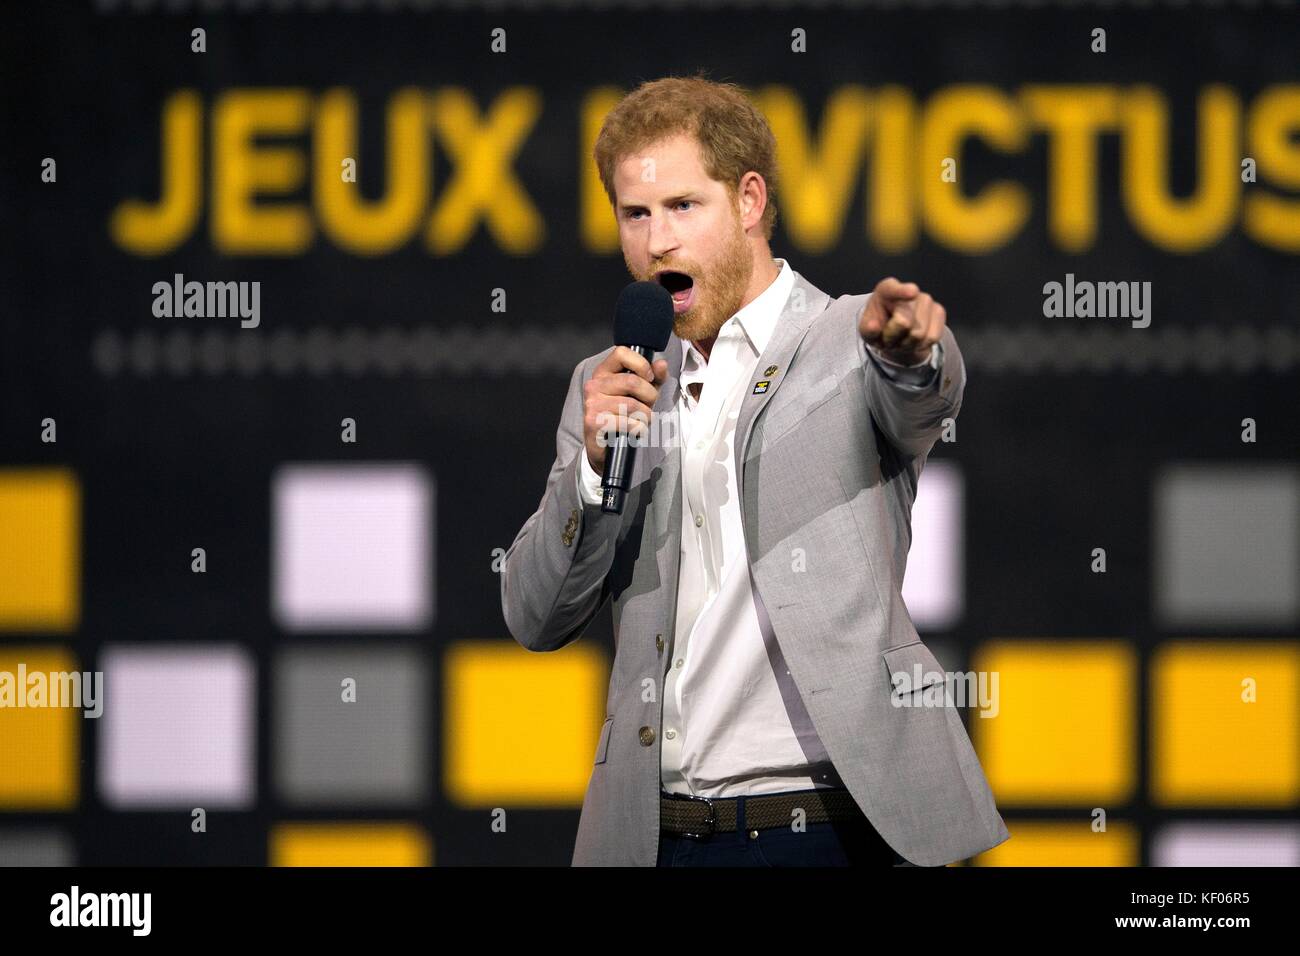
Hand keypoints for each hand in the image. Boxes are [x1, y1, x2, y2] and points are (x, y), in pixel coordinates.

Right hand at [582, 347, 669, 472]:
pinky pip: (628, 422)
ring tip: (641, 421)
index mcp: (603, 372)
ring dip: (645, 416)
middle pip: (632, 381)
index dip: (641, 364)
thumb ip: (653, 378)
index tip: (649, 378)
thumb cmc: (623, 416)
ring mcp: (592, 404)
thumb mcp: (642, 394)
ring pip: (632, 405)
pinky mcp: (594, 422)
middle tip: (648, 406)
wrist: (605, 447)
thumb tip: (661, 364)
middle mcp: (594, 385)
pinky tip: (634, 431)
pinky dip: (638, 429)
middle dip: (650, 396)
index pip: (621, 352)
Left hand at [859, 276, 945, 365]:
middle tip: (889, 337)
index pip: (892, 289)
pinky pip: (932, 337)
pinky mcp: (939, 311)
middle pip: (904, 323)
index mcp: (885, 290)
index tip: (912, 292)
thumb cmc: (879, 326)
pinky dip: (921, 345)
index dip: (902, 291)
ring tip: (901, 338)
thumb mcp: (866, 330)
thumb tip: (873, 327)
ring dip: (907, 344)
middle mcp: (909, 291)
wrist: (894, 331)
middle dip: (894, 337)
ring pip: (919, 334)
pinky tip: (913, 340)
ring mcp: (926, 300)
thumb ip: (868, 329)